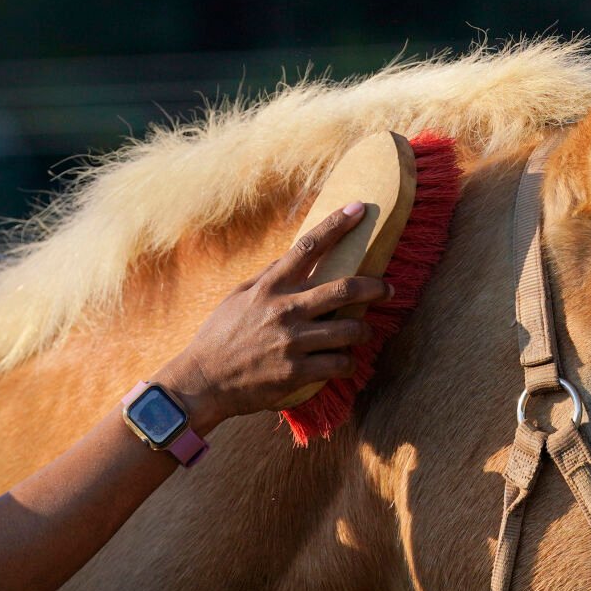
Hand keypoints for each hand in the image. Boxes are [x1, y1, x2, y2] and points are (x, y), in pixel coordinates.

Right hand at [156, 203, 389, 427]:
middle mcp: (284, 311)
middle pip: (343, 289)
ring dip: (363, 332)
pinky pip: (338, 364)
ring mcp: (292, 343)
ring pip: (349, 331)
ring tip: (362, 333)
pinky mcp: (296, 373)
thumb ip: (266, 278)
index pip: (308, 247)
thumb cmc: (218, 337)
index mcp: (269, 288)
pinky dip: (347, 363)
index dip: (337, 225)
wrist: (202, 381)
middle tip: (388, 289)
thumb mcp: (236, 298)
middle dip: (375, 287)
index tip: (359, 209)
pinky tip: (344, 362)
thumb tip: (288, 258)